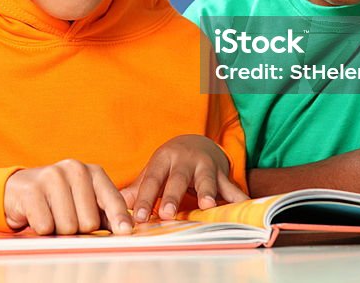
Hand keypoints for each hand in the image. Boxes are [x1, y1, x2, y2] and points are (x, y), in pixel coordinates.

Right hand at [3, 160, 132, 235]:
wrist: (18, 189)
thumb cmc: (58, 199)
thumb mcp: (84, 201)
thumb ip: (105, 214)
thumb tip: (125, 230)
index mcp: (93, 172)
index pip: (112, 199)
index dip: (119, 218)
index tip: (125, 232)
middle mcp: (75, 168)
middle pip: (89, 222)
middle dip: (78, 229)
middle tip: (66, 217)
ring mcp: (52, 176)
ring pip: (68, 227)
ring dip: (59, 230)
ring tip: (51, 216)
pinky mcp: (31, 189)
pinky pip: (45, 226)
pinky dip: (42, 229)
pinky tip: (37, 215)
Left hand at [121, 134, 248, 222]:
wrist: (197, 143)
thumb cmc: (170, 164)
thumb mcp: (153, 171)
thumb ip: (137, 189)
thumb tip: (115, 206)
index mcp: (164, 159)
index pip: (152, 180)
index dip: (144, 198)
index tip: (138, 217)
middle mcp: (185, 160)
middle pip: (178, 179)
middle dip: (172, 196)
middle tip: (165, 213)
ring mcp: (206, 166)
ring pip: (207, 179)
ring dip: (207, 192)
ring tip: (207, 205)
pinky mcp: (223, 174)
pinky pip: (232, 188)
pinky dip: (238, 198)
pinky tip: (244, 207)